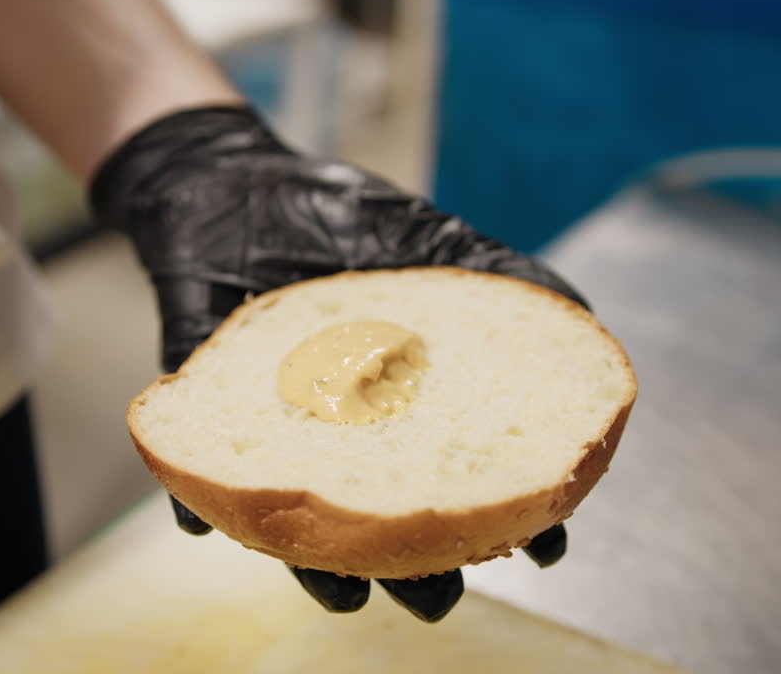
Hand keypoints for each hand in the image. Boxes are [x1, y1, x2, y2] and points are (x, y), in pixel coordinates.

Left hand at [91, 106, 583, 621]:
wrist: (233, 179)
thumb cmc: (333, 212)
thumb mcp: (429, 238)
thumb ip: (502, 275)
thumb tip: (586, 317)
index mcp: (397, 397)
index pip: (454, 470)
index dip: (501, 514)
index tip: (541, 547)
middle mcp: (338, 423)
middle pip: (382, 514)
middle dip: (414, 568)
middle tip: (436, 600)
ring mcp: (273, 419)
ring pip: (299, 513)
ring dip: (315, 565)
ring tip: (340, 596)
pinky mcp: (204, 399)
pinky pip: (194, 463)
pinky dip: (194, 500)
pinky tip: (203, 525)